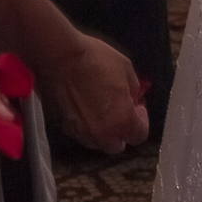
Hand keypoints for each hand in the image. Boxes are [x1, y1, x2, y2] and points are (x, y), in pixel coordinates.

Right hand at [36, 32, 148, 153]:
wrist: (59, 57)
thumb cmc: (96, 60)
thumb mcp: (126, 69)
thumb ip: (133, 90)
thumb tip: (133, 99)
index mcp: (121, 121)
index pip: (139, 135)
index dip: (142, 120)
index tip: (138, 106)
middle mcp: (101, 135)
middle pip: (117, 145)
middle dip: (122, 130)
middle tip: (122, 110)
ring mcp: (80, 134)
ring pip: (98, 142)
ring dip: (104, 130)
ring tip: (103, 108)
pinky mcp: (63, 127)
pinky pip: (82, 133)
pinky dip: (87, 125)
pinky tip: (86, 107)